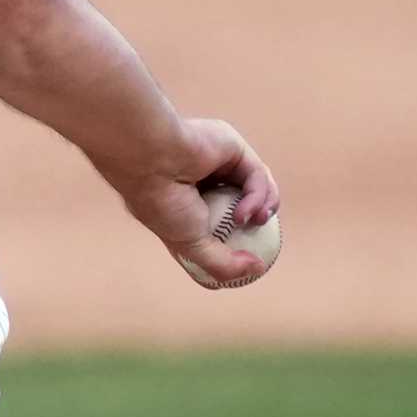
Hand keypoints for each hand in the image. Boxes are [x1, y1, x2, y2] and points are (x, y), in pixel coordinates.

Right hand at [97, 118, 280, 285]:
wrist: (153, 162)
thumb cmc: (162, 203)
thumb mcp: (190, 246)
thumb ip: (222, 264)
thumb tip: (257, 267)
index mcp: (187, 200)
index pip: (220, 220)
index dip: (239, 237)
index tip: (248, 255)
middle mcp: (204, 180)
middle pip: (244, 200)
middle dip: (258, 219)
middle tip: (256, 231)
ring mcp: (219, 163)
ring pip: (257, 187)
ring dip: (263, 208)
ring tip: (254, 220)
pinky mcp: (233, 148)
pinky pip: (257, 174)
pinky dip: (258, 195)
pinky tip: (245, 209)